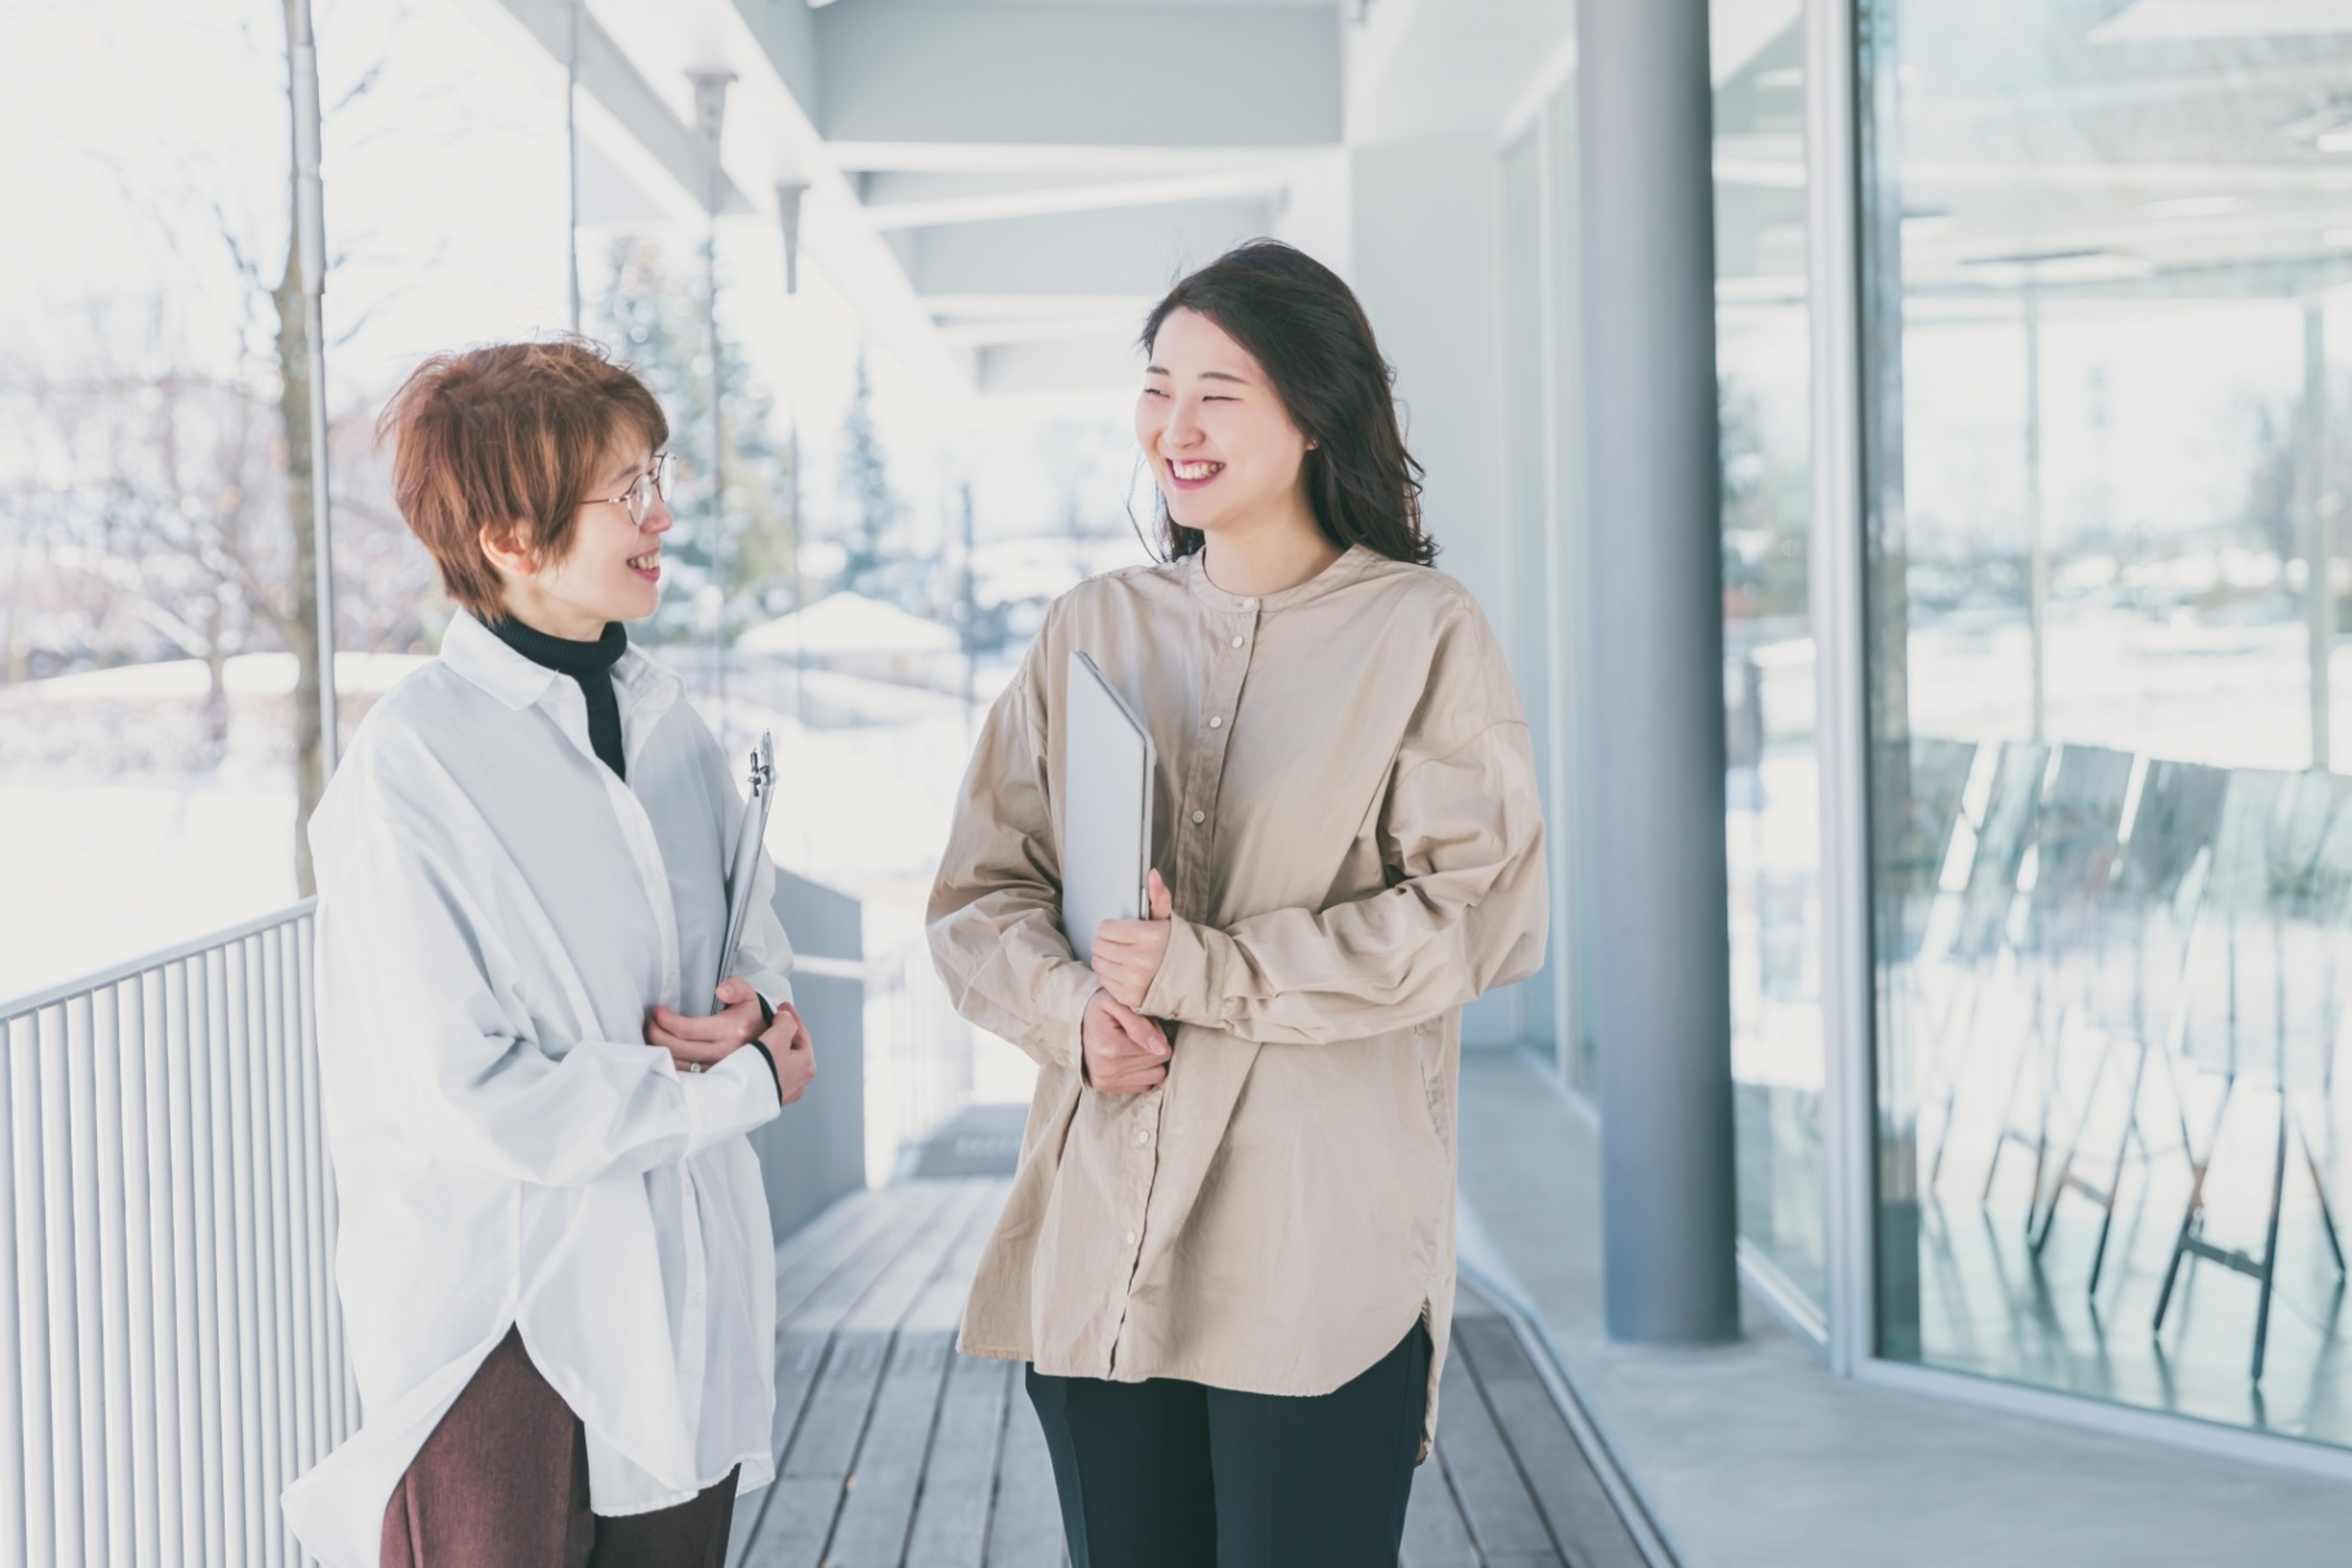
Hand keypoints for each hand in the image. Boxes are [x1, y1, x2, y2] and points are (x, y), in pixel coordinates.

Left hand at [646, 977, 764, 1071]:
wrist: (765, 1042)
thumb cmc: (750, 1018)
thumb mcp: (750, 996)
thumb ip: (737, 987)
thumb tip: (722, 990)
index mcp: (732, 1030)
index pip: (688, 1029)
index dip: (666, 1020)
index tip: (657, 1011)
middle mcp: (724, 1052)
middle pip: (677, 1048)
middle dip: (657, 1033)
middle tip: (650, 1021)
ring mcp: (717, 1068)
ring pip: (677, 1063)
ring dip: (659, 1048)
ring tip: (654, 1033)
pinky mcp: (711, 1078)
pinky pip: (682, 1073)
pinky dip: (668, 1062)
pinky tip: (663, 1049)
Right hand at [762, 1000, 817, 1106]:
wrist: (741, 1098)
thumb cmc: (761, 1073)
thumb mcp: (778, 1037)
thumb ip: (786, 1023)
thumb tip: (787, 1018)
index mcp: (807, 1065)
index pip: (802, 1034)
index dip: (791, 1017)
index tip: (783, 1008)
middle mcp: (800, 1080)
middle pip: (793, 1047)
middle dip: (783, 1033)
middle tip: (772, 1022)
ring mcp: (785, 1089)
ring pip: (782, 1061)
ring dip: (773, 1049)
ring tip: (761, 1040)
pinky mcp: (770, 1095)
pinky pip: (770, 1072)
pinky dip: (765, 1063)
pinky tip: (754, 1060)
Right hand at [1082, 987, 1168, 1094]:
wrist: (1074, 1023)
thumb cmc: (1100, 1008)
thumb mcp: (1117, 1002)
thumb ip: (1139, 1023)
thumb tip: (1161, 1048)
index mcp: (1110, 1048)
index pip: (1162, 1050)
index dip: (1158, 1033)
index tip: (1143, 1024)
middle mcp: (1107, 1070)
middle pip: (1159, 1064)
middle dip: (1155, 1047)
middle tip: (1138, 1035)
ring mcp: (1105, 1082)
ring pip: (1155, 1077)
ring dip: (1151, 1062)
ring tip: (1135, 1047)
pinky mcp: (1106, 1088)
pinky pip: (1144, 1086)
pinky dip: (1142, 1073)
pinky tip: (1130, 1058)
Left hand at [1092, 870, 1173, 1010]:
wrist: (1195, 980)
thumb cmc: (1178, 947)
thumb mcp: (1169, 921)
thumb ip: (1158, 897)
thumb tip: (1152, 874)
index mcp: (1149, 936)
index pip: (1106, 928)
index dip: (1110, 928)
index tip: (1119, 931)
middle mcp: (1140, 960)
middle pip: (1099, 946)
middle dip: (1105, 943)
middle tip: (1118, 944)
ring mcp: (1133, 981)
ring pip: (1099, 964)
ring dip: (1106, 959)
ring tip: (1121, 958)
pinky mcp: (1129, 997)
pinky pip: (1105, 982)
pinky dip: (1111, 976)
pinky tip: (1124, 972)